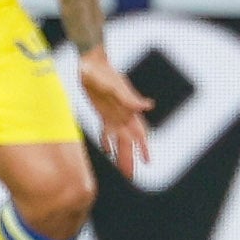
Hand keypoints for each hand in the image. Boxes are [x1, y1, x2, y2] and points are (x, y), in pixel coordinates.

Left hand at [79, 44, 152, 177]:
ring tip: (124, 170)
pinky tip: (108, 152)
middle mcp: (123, 116)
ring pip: (119, 140)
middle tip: (132, 176)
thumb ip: (130, 98)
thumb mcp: (115, 86)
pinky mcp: (102, 113)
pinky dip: (108, 142)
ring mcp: (113, 115)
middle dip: (131, 158)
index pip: (139, 134)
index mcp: (129, 111)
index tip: (148, 162)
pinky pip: (106, 131)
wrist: (90, 63)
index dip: (144, 148)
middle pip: (129, 142)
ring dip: (121, 154)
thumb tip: (149, 106)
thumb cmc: (103, 73)